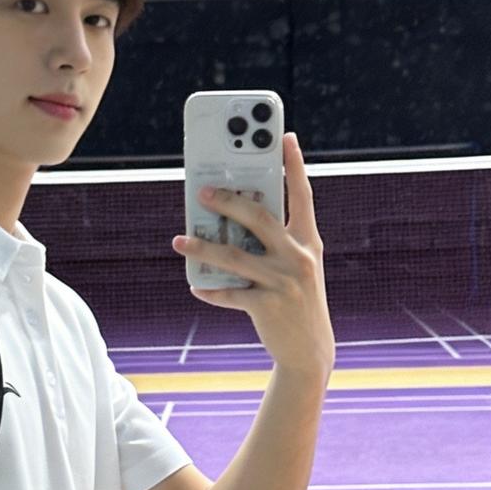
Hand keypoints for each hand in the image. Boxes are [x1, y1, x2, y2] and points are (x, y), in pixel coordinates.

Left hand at [171, 133, 335, 379]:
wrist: (310, 352)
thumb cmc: (297, 302)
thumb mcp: (297, 267)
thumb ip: (275, 243)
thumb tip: (232, 221)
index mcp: (308, 242)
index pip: (302, 195)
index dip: (294, 165)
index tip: (285, 137)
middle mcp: (299, 257)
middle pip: (259, 218)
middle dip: (229, 202)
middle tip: (203, 192)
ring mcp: (284, 283)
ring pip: (234, 257)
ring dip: (202, 248)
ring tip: (180, 240)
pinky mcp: (267, 307)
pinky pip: (229, 294)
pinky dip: (210, 291)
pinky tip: (196, 287)